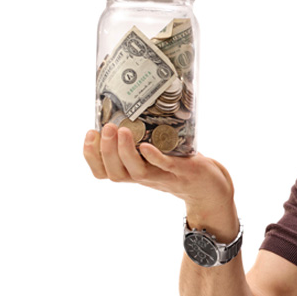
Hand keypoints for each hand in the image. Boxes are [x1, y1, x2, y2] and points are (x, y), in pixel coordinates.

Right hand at [83, 124, 237, 236]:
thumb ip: (139, 141)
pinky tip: (147, 146)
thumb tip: (123, 109)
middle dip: (106, 150)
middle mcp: (143, 177)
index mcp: (132, 172)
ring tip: (122, 131)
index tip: (89, 134)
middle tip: (105, 128)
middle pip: (115, 172)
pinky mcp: (181, 171)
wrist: (206, 185)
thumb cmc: (176, 165)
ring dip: (125, 152)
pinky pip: (165, 166)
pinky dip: (154, 157)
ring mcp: (161, 175)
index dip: (91, 156)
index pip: (103, 172)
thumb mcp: (152, 154)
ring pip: (136, 172)